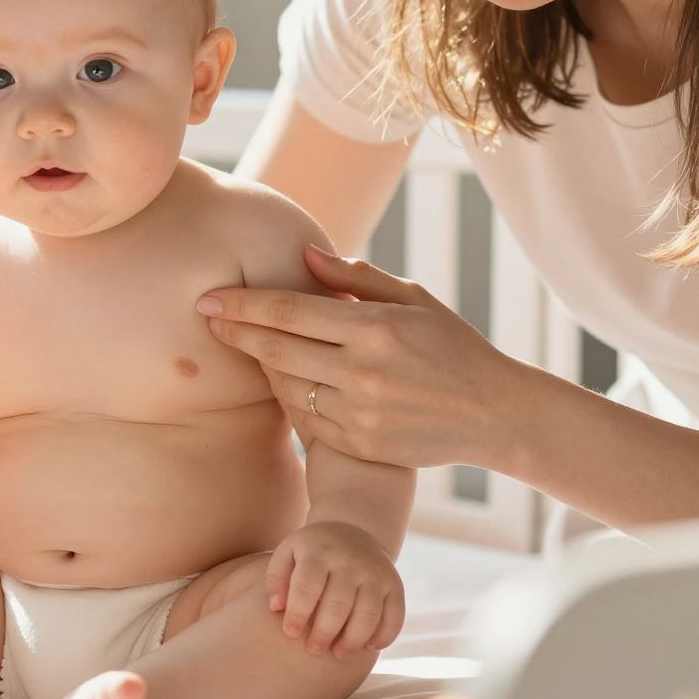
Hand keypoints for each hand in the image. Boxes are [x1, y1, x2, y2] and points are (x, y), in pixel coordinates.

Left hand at [198, 244, 520, 468]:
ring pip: (286, 387)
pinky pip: (306, 419)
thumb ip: (357, 277)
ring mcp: (360, 413)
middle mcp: (363, 372)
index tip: (210, 297)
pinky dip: (289, 398)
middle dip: (236, 332)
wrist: (493, 414)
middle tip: (206, 316)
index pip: (290, 311)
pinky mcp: (359, 444)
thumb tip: (305, 254)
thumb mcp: (415, 299)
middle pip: (276, 350)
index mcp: (376, 327)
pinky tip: (281, 380)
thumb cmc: (452, 346)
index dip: (243, 304)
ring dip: (262, 365)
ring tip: (245, 344)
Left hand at [266, 521, 404, 658]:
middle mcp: (350, 561)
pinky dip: (385, 635)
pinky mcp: (394, 584)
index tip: (290, 633)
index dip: (298, 613)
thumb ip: (276, 578)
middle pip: (338, 604)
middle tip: (314, 649)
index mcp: (319, 552)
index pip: (307, 586)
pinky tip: (370, 647)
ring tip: (338, 654)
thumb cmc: (312, 552)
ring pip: (368, 613)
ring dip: (353, 640)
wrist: (353, 529)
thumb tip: (276, 607)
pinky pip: (395, 614)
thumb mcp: (288, 553)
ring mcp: (375, 573)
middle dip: (324, 632)